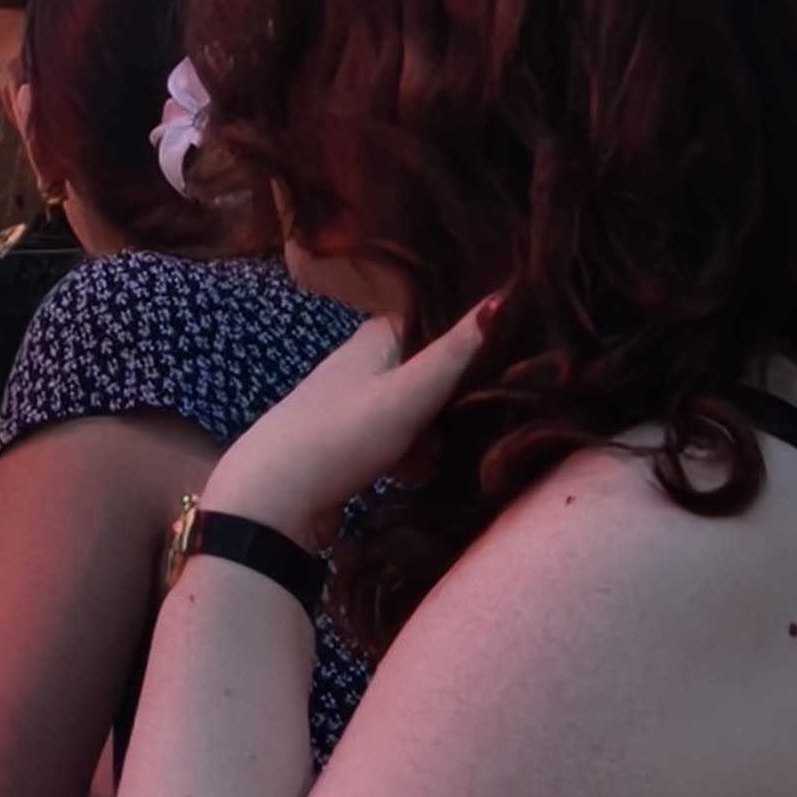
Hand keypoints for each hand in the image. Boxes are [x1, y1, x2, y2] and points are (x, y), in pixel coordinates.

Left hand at [198, 296, 495, 545]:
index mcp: (378, 336)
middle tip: (503, 410)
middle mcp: (367, 362)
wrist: (275, 500)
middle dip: (463, 390)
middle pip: (431, 367)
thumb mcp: (407, 395)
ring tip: (472, 446)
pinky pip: (403, 442)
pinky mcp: (356, 443)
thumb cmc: (342, 435)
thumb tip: (503, 296)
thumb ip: (454, 354)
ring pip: (420, 408)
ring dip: (441, 430)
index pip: (437, 318)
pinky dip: (418, 456)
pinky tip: (430, 473)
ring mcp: (359, 403)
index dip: (475, 332)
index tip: (520, 348)